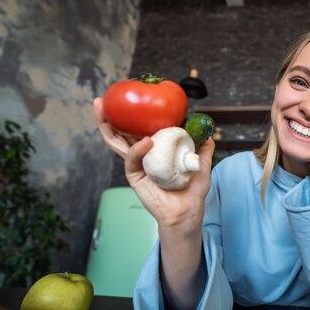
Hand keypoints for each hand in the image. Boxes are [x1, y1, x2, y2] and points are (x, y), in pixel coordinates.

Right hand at [92, 97, 214, 229]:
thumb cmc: (192, 190)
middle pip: (120, 133)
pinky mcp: (135, 177)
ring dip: (108, 126)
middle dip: (108, 116)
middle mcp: (142, 155)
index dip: (131, 115)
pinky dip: (138, 149)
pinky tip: (146, 141)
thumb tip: (208, 133)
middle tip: (101, 100)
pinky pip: (133, 160)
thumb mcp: (201, 164)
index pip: (138, 128)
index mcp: (155, 149)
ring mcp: (137, 165)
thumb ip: (204, 149)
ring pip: (117, 143)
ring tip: (103, 109)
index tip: (126, 97)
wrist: (188, 211)